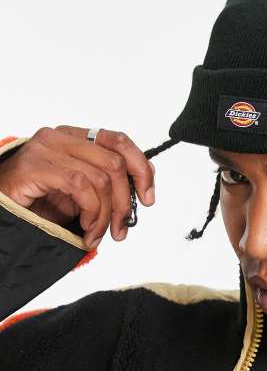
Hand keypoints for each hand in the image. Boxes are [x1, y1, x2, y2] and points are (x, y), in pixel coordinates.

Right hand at [0, 126, 155, 248]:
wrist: (0, 212)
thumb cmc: (37, 202)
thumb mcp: (82, 192)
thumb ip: (108, 182)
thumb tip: (144, 182)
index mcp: (75, 137)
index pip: (119, 141)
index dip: (141, 168)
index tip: (148, 196)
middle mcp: (61, 137)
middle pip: (114, 162)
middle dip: (125, 200)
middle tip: (122, 227)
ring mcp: (46, 149)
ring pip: (100, 178)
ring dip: (105, 214)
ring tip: (97, 233)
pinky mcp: (35, 166)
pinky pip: (80, 185)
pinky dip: (91, 211)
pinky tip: (85, 227)